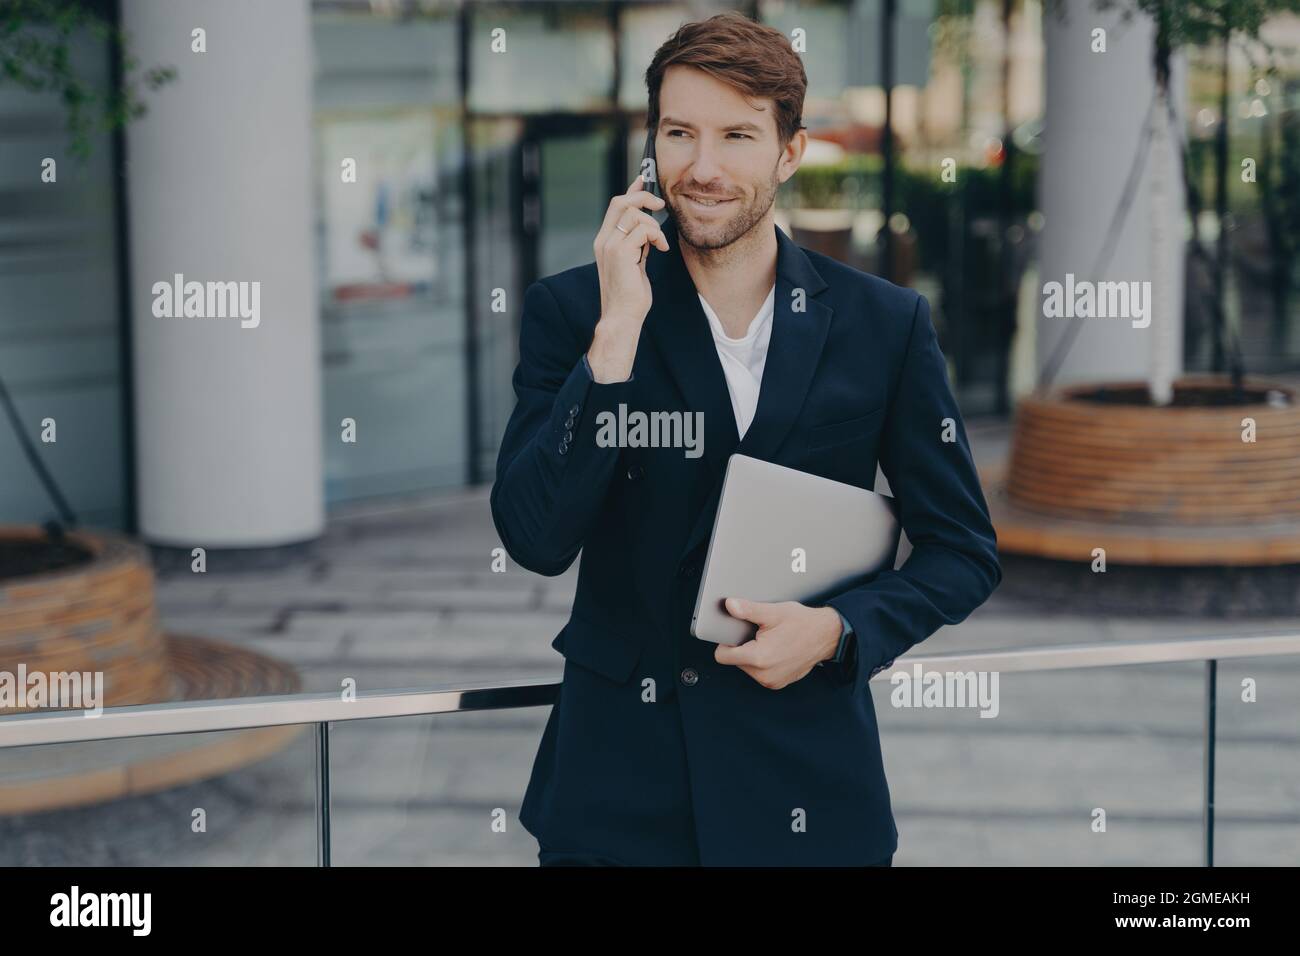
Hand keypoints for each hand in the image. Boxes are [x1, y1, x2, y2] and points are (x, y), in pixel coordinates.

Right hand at [588, 175, 667, 382]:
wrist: (623, 317)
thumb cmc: (630, 295)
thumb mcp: (636, 262)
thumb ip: (638, 243)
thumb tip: (648, 225)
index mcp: (605, 241)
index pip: (616, 206)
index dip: (632, 190)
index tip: (645, 179)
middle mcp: (603, 240)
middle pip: (620, 202)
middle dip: (644, 198)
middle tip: (661, 207)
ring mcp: (610, 246)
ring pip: (634, 214)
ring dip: (654, 225)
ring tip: (660, 244)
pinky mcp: (620, 253)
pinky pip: (643, 229)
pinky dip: (656, 236)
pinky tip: (661, 250)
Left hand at [714, 598, 843, 689]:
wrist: (827, 636)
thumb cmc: (803, 624)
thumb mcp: (773, 612)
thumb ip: (748, 610)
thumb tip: (730, 605)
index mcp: (759, 657)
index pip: (722, 656)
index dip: (726, 641)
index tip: (735, 633)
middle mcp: (764, 674)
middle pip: (734, 661)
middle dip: (742, 647)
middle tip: (759, 634)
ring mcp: (772, 681)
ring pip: (747, 667)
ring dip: (753, 655)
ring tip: (770, 641)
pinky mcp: (777, 683)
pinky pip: (759, 673)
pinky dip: (763, 662)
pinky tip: (776, 650)